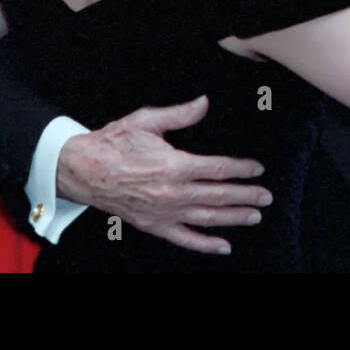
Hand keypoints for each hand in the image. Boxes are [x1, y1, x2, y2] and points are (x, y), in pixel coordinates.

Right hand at [57, 95, 270, 254]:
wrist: (83, 170)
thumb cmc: (113, 143)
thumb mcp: (147, 121)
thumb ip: (180, 114)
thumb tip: (204, 103)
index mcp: (174, 165)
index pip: (218, 169)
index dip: (241, 169)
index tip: (257, 169)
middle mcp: (172, 192)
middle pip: (218, 196)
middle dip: (245, 196)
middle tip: (266, 196)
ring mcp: (163, 212)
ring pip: (207, 218)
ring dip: (234, 218)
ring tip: (254, 216)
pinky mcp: (153, 225)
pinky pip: (184, 238)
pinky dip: (206, 244)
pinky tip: (224, 246)